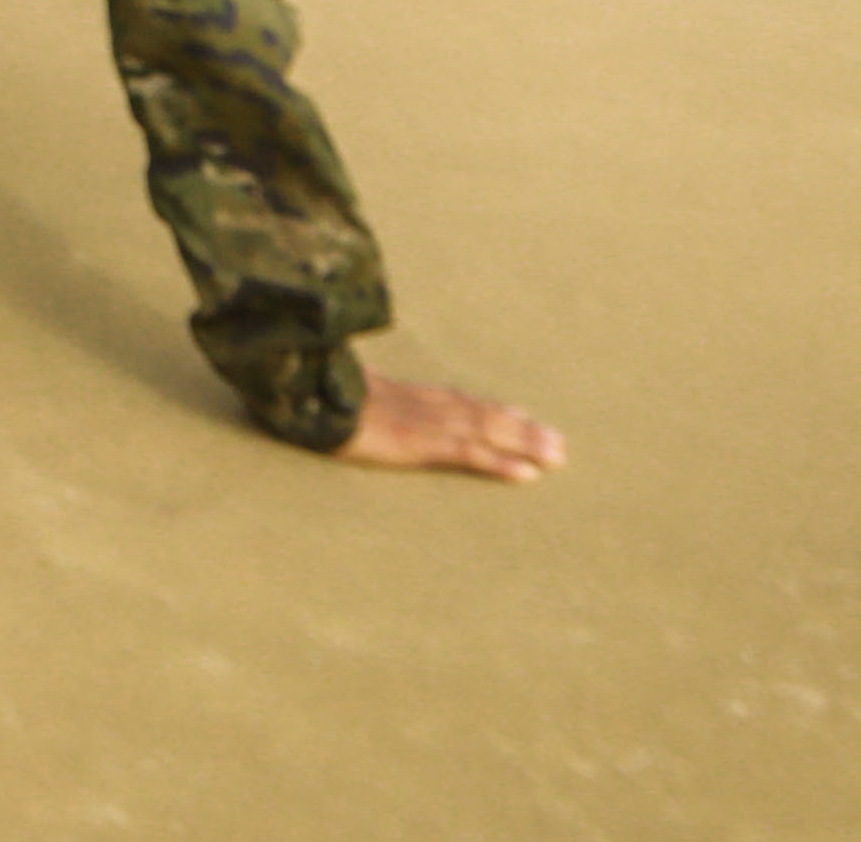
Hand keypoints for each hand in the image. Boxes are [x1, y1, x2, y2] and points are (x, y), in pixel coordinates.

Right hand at [333, 374, 564, 481]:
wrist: (301, 388)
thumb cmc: (312, 389)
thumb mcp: (338, 388)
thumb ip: (354, 391)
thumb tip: (348, 385)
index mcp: (406, 393)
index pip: (460, 399)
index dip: (493, 408)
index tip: (522, 413)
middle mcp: (425, 404)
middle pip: (484, 414)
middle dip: (523, 428)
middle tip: (558, 442)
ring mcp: (425, 423)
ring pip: (488, 432)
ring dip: (526, 444)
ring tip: (557, 456)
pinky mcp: (420, 444)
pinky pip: (469, 455)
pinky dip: (501, 463)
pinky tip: (527, 475)